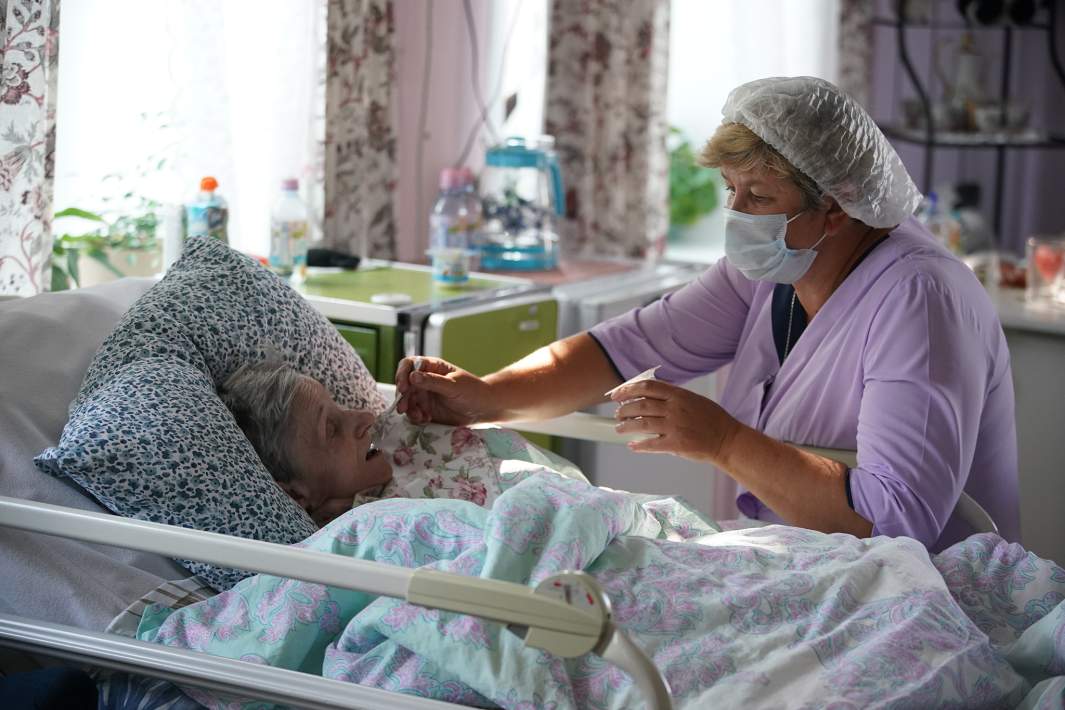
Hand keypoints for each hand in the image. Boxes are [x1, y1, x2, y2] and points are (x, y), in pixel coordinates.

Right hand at [395, 356, 493, 425]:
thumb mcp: (454, 386)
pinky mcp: (426, 409)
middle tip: (404, 408)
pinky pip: (414, 412)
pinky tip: (425, 420)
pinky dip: (415, 417)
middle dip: (403, 396)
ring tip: (420, 417)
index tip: (403, 388)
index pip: (409, 365)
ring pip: (407, 400)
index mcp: (432, 367)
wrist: (483, 409)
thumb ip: (433, 381)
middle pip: (405, 384)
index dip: (402, 374)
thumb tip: (412, 376)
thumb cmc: (472, 391)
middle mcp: (425, 380)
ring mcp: (425, 395)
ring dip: (409, 409)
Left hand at [611, 380, 739, 463]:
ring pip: (641, 424)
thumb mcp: (692, 399)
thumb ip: (672, 396)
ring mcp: (674, 427)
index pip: (647, 387)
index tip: (617, 394)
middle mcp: (674, 409)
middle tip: (618, 413)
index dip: (628, 389)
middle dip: (624, 409)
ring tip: (619, 428)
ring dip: (626, 426)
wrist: (727, 439)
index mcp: (678, 395)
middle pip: (640, 405)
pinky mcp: (676, 444)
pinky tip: (632, 445)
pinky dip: (638, 445)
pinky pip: (651, 444)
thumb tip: (648, 394)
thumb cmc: (711, 419)